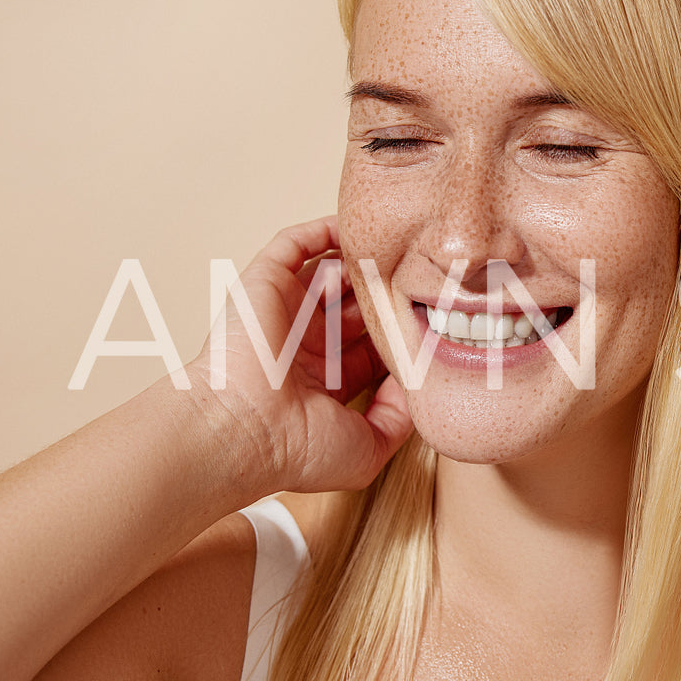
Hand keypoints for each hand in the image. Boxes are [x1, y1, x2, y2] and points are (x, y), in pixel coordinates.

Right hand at [183, 215, 413, 493]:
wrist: (245, 432)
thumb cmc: (297, 450)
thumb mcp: (370, 447)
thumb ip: (401, 417)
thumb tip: (419, 380)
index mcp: (325, 380)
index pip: (371, 345)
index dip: (400, 333)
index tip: (435, 323)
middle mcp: (305, 344)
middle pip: (357, 305)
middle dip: (386, 295)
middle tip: (422, 283)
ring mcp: (285, 313)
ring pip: (331, 272)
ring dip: (362, 264)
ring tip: (397, 255)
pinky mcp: (264, 284)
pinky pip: (295, 244)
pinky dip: (322, 231)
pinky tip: (355, 230)